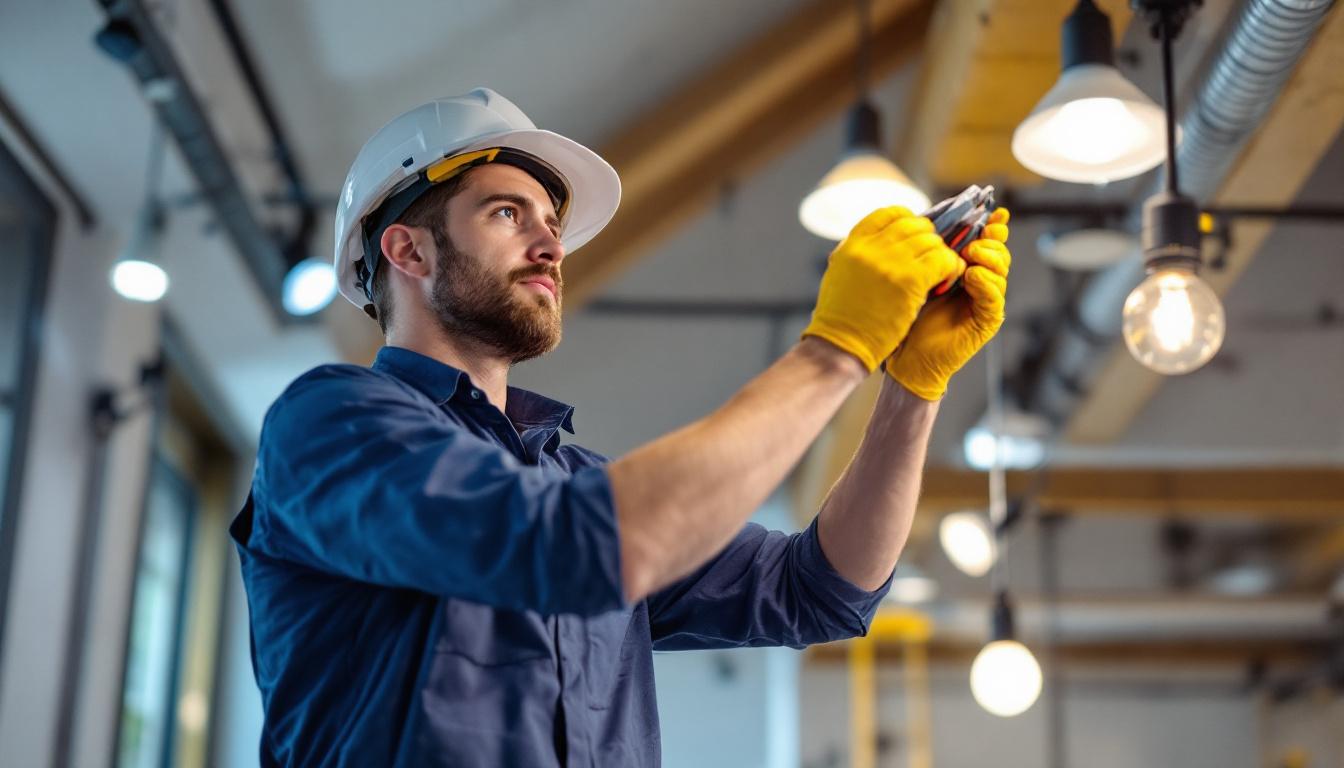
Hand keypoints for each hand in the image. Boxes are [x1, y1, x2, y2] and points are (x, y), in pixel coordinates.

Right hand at [801, 207, 964, 372]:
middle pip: (914, 225)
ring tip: (939, 273)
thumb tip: (882, 238)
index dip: (908, 220)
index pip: (889, 213)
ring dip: (940, 256)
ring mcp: (891, 262)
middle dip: (928, 239)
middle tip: (930, 259)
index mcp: (853, 244)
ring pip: (932, 241)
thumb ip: (859, 253)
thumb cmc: (841, 317)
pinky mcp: (910, 281)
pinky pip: (943, 260)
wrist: (840, 346)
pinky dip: (950, 268)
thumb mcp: (840, 273)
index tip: (914, 236)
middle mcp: (871, 247)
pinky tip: (945, 281)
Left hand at [885, 208, 1010, 399]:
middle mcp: (980, 283)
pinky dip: (986, 283)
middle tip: (973, 239)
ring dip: (988, 258)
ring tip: (970, 255)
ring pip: (1001, 270)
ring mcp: (986, 302)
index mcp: (966, 267)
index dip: (993, 225)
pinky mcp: (987, 320)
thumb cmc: (908, 316)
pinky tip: (972, 276)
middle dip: (990, 240)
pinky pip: (996, 297)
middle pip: (998, 251)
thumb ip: (931, 252)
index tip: (993, 213)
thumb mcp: (918, 275)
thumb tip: (933, 221)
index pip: (987, 241)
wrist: (907, 356)